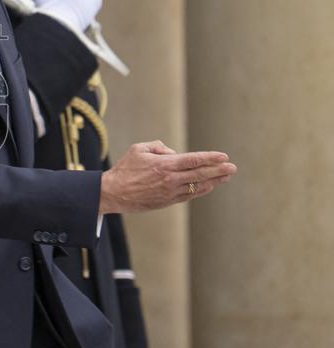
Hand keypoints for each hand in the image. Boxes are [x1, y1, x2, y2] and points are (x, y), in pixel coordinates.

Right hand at [99, 141, 236, 213]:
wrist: (113, 193)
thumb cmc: (124, 169)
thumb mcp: (138, 149)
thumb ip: (158, 146)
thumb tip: (173, 152)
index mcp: (164, 164)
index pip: (193, 160)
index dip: (210, 158)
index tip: (224, 156)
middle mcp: (171, 179)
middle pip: (200, 174)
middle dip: (219, 170)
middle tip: (233, 167)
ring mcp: (170, 192)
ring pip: (197, 186)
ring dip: (214, 181)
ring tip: (226, 176)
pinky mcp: (167, 201)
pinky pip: (189, 195)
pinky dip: (201, 190)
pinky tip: (209, 186)